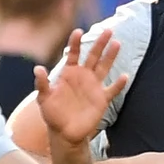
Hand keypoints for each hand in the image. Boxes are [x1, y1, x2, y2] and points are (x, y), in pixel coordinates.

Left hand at [36, 29, 128, 147]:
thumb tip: (37, 68)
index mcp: (69, 73)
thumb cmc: (52, 114)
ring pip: (105, 68)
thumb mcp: (43, 98)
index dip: (76, 43)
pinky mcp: (102, 100)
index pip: (74, 54)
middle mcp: (83, 77)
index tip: (78, 31)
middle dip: (100, 43)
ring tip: (117, 43)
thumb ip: (42, 83)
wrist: (64, 133)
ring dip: (111, 56)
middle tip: (107, 30)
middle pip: (94, 56)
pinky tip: (125, 76)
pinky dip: (119, 84)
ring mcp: (94, 87)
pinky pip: (112, 90)